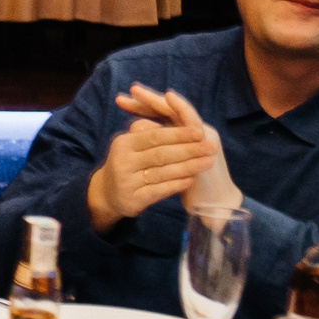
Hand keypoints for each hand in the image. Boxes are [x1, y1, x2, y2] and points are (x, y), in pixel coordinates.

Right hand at [86, 86, 224, 230]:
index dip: (178, 134)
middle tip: (212, 147)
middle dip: (189, 150)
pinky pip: (158, 191)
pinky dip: (176, 185)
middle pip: (161, 154)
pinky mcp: (132, 199)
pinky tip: (190, 180)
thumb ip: (148, 131)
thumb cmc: (128, 163)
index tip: (200, 132)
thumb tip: (169, 119)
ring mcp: (126, 182)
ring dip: (188, 167)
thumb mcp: (131, 143)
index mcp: (123, 143)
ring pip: (162, 172)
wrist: (107, 194)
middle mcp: (122, 161)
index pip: (154, 136)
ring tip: (207, 162)